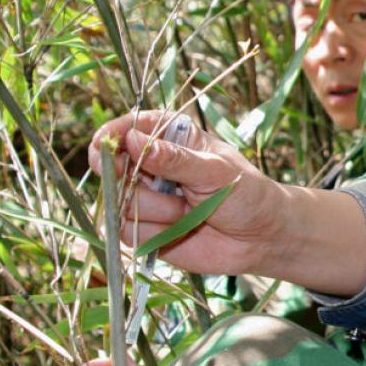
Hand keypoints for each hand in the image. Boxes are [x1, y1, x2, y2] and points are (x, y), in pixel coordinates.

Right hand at [90, 110, 365, 294]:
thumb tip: (133, 139)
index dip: (112, 136)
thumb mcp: (214, 171)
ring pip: (120, 202)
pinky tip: (181, 229)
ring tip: (188, 211)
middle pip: (113, 166)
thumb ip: (174, 158)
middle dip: (127, 178)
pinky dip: (155, 233)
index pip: (130, 128)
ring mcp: (146, 198)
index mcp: (172, 138)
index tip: (104, 145)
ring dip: (155, 210)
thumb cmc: (246, 193)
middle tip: (155, 184)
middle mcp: (152, 166)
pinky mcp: (145, 229)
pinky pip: (128, 232)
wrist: (260, 238)